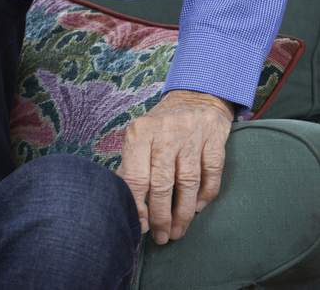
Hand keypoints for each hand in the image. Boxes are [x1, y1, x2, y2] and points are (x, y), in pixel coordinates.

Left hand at [117, 89, 234, 244]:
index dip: (137, 205)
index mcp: (139, 132)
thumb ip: (131, 165)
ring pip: (187, 183)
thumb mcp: (139, 138)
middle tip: (161, 236)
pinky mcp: (214, 140)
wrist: (194, 99)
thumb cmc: (159, 126)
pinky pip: (211, 174)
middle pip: (161, 184)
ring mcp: (191, 136)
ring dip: (183, 213)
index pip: (135, 176)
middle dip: (161, 216)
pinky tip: (197, 209)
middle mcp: (164, 133)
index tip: (139, 226)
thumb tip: (122, 201)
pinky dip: (205, 196)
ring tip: (177, 231)